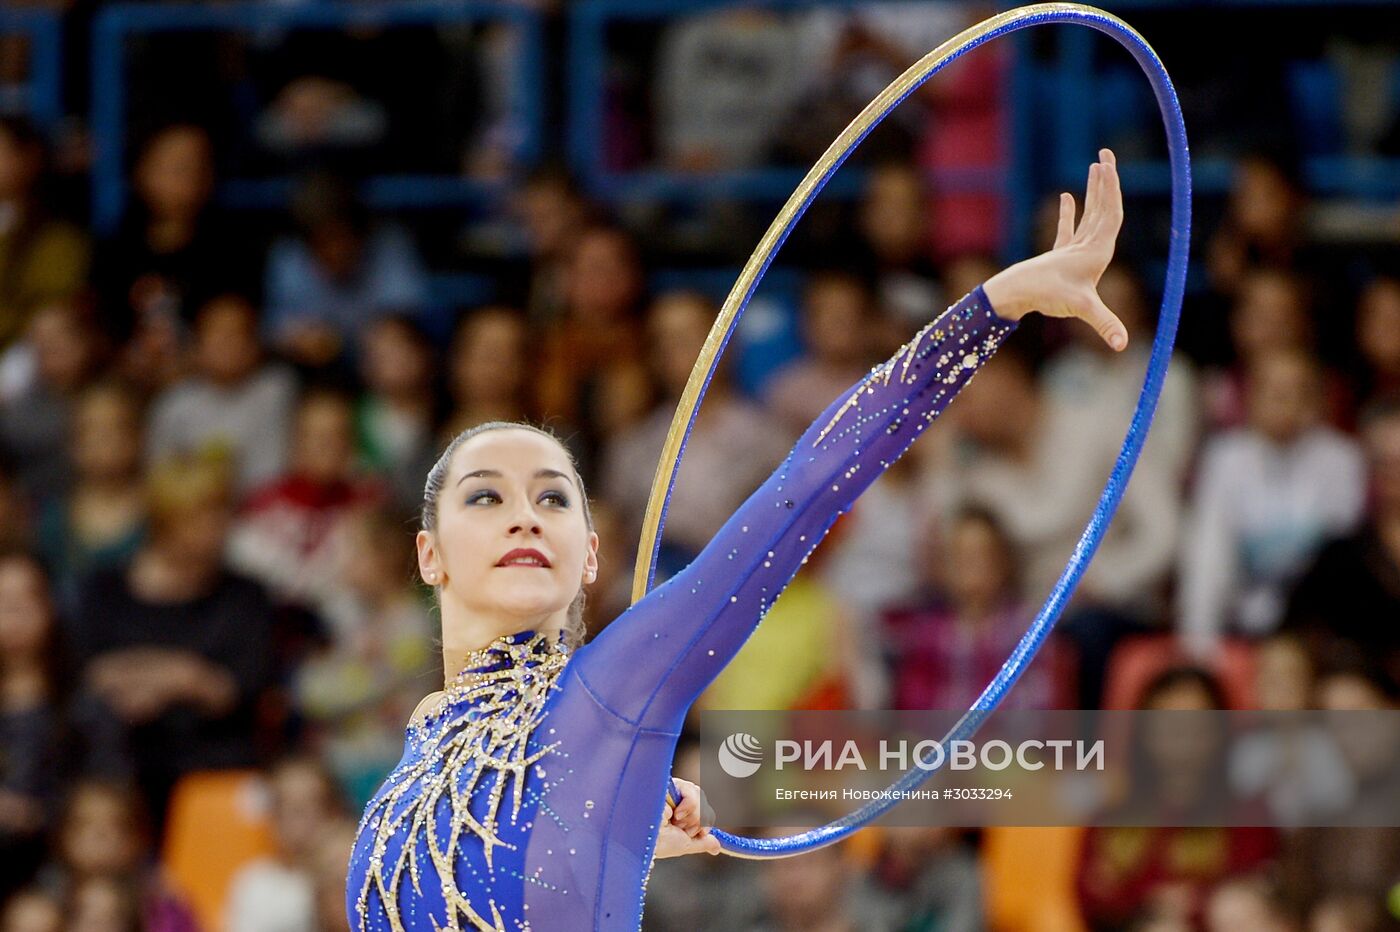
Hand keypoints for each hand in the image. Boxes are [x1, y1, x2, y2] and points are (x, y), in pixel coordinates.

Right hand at [654, 778, 720, 857]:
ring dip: (693, 814)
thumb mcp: (685, 844)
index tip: (700, 833)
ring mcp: (672, 791)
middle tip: (686, 829)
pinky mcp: (668, 784)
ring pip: (698, 794)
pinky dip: (688, 804)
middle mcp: (676, 800)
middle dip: (699, 819)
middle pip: (703, 801)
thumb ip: (701, 843)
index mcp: (680, 813)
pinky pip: (690, 789)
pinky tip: (675, 814)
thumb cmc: (660, 843)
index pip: (704, 809)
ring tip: (677, 822)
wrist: (647, 839)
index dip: (705, 821)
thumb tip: (716, 846)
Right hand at [983, 148, 1127, 349]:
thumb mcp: (1079, 305)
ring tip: (1096, 167)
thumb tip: (1122, 346)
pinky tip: (1066, 196)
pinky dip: (1068, 213)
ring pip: (1089, 216)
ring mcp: (1074, 255)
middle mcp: (1090, 253)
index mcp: (1098, 254)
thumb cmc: (1046, 298)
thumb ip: (1103, 322)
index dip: (1113, 190)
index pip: (1112, 215)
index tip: (1109, 166)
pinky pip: (1067, 230)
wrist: (1018, 299)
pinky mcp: (1057, 259)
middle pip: (1104, 210)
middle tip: (1106, 154)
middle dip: (1107, 183)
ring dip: (1093, 192)